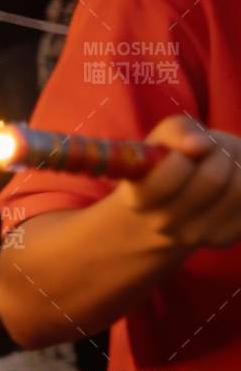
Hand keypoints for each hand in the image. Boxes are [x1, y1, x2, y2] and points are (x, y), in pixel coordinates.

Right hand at [126, 116, 240, 248]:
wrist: (167, 208)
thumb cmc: (164, 164)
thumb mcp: (161, 139)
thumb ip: (176, 132)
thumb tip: (198, 146)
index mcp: (139, 199)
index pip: (168, 179)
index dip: (184, 154)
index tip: (188, 146)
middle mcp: (165, 224)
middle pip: (212, 179)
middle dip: (220, 151)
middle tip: (216, 145)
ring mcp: (197, 236)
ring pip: (238, 190)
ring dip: (239, 163)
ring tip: (228, 158)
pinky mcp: (225, 238)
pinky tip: (234, 177)